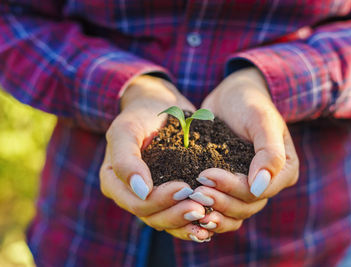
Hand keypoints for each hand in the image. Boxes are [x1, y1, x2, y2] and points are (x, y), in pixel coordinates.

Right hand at [100, 75, 212, 241]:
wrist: (159, 106)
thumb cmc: (140, 115)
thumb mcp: (127, 130)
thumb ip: (125, 159)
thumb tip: (142, 191)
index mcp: (115, 183)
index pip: (137, 204)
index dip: (160, 201)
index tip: (184, 187)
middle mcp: (132, 195)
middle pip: (153, 218)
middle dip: (177, 215)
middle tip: (201, 208)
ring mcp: (152, 197)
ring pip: (168, 221)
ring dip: (188, 223)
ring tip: (208, 217)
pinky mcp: (170, 195)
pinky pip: (180, 215)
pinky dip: (194, 221)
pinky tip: (211, 220)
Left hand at [194, 67, 298, 232]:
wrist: (232, 97)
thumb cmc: (249, 102)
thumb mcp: (261, 120)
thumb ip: (269, 152)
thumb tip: (259, 187)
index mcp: (283, 171)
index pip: (258, 190)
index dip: (232, 188)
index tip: (205, 175)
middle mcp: (268, 183)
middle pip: (246, 206)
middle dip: (220, 201)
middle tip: (195, 191)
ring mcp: (248, 186)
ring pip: (235, 212)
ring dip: (214, 210)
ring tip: (192, 199)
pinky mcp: (230, 186)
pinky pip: (223, 207)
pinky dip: (210, 212)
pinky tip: (192, 210)